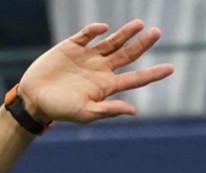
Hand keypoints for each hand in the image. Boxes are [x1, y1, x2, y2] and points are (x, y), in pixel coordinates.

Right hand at [17, 20, 174, 123]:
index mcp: (106, 87)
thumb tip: (134, 110)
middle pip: (128, 55)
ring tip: (140, 24)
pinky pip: (87, 35)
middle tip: (157, 32)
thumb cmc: (60, 110)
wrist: (34, 98)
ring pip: (112, 42)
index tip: (171, 68)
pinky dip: (95, 30)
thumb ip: (108, 109)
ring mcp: (87, 57)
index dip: (153, 74)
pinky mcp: (72, 46)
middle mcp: (101, 70)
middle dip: (142, 44)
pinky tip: (103, 28)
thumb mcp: (85, 113)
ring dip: (125, 33)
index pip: (135, 79)